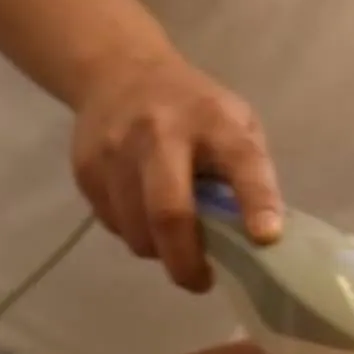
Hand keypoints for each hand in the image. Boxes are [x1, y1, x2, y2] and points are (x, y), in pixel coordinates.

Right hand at [72, 50, 283, 292]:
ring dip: (158, 252)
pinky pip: (113, 224)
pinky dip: (133, 233)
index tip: (266, 238)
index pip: (241, 160)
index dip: (257, 201)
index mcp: (213, 121)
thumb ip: (247, 170)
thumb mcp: (233, 122)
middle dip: (186, 260)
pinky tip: (141, 213)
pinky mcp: (86, 169)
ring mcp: (117, 151)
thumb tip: (257, 239)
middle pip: (169, 211)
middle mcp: (161, 132)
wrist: (117, 72)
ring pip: (136, 231)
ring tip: (171, 241)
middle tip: (200, 281)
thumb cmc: (193, 109)